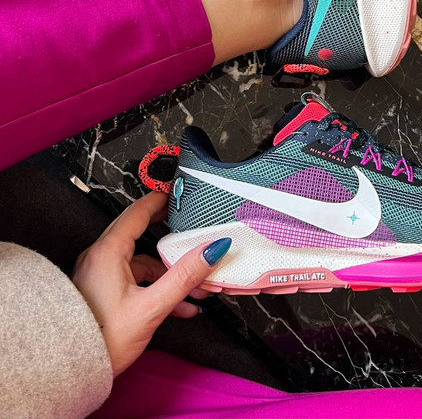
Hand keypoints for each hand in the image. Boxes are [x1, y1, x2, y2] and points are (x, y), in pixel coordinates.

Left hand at [72, 191, 229, 375]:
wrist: (70, 370)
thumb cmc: (100, 339)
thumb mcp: (151, 307)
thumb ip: (184, 277)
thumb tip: (210, 251)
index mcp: (108, 252)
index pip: (138, 211)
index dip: (160, 199)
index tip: (176, 193)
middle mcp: (101, 258)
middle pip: (142, 234)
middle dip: (172, 238)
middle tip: (190, 228)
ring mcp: (101, 274)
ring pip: (141, 261)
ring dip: (169, 271)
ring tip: (196, 286)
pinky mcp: (102, 291)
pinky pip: (135, 279)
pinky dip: (157, 285)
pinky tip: (179, 305)